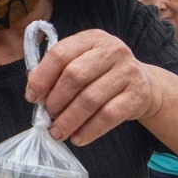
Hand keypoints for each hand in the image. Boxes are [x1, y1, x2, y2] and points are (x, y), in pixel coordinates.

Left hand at [24, 30, 165, 146]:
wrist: (145, 85)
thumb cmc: (103, 75)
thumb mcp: (83, 63)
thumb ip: (59, 72)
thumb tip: (34, 92)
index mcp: (92, 38)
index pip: (60, 54)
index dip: (42, 77)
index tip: (32, 97)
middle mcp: (111, 50)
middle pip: (74, 76)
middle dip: (56, 101)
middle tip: (48, 117)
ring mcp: (127, 72)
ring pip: (90, 99)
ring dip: (69, 120)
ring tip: (58, 132)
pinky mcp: (138, 94)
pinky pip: (108, 116)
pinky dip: (89, 130)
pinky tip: (78, 138)